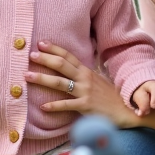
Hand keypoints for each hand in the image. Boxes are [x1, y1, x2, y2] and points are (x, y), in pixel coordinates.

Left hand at [25, 41, 139, 128]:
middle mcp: (85, 78)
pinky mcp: (86, 105)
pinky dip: (54, 105)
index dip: (54, 49)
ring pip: (60, 82)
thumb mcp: (98, 81)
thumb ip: (85, 75)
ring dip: (42, 78)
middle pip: (62, 65)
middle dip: (44, 59)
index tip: (40, 43)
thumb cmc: (111, 97)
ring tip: (27, 76)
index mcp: (87, 71)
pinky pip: (67, 105)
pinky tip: (43, 106)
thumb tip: (72, 70)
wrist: (127, 111)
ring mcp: (85, 91)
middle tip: (30, 55)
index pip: (68, 56)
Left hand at [131, 81, 154, 116]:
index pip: (142, 95)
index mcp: (142, 89)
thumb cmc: (142, 99)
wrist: (149, 89)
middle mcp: (153, 86)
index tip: (145, 112)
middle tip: (154, 107)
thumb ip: (139, 108)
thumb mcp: (138, 102)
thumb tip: (141, 114)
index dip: (143, 104)